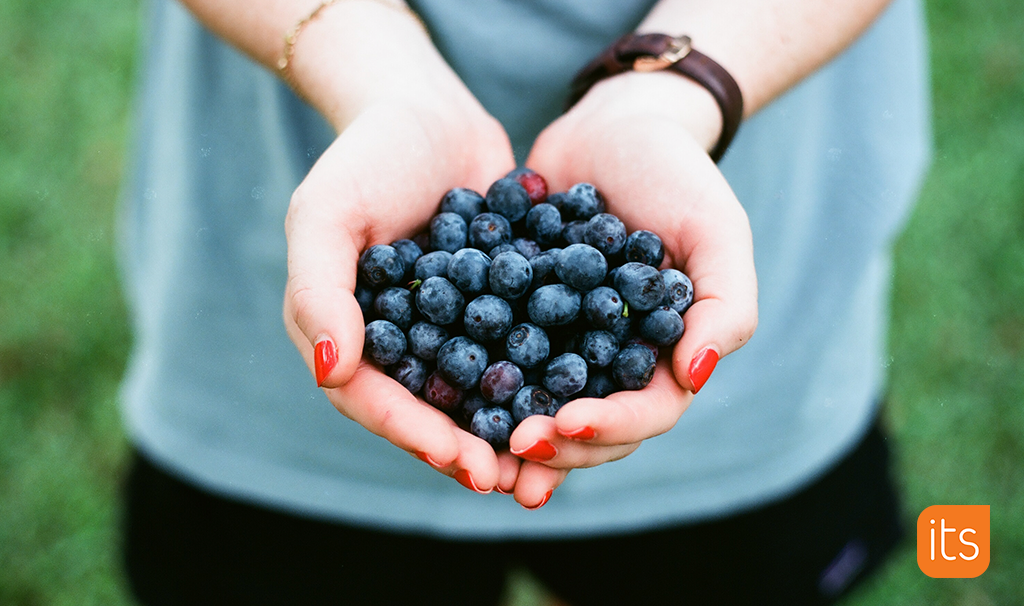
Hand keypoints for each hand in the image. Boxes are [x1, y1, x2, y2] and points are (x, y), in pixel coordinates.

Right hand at [282, 85, 523, 494]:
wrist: (428, 111)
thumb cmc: (365, 156)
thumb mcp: (326, 213)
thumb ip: (318, 291)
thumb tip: (331, 373)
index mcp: (346, 333)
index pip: (373, 399)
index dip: (415, 434)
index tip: (461, 461)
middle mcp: (397, 341)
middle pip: (428, 409)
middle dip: (467, 448)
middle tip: (511, 481)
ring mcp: (449, 327)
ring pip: (476, 391)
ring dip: (509, 428)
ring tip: (549, 458)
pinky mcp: (497, 307)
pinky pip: (517, 349)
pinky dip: (543, 377)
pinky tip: (582, 397)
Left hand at [508, 71, 758, 507]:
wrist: (611, 126)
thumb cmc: (675, 173)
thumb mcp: (715, 229)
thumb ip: (726, 304)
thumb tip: (695, 377)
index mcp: (665, 353)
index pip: (647, 411)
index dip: (611, 426)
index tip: (568, 424)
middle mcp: (613, 359)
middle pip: (590, 426)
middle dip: (555, 445)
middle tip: (515, 446)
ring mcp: (563, 342)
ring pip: (540, 404)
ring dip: (511, 434)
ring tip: (476, 453)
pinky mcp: (517, 317)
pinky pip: (495, 357)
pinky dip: (474, 382)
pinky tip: (441, 397)